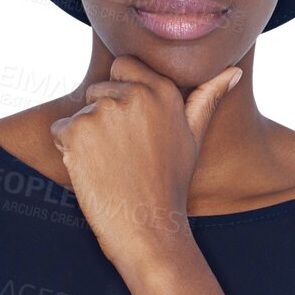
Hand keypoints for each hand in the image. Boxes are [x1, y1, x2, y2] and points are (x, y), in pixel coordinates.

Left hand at [49, 54, 241, 272]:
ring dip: (86, 136)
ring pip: (79, 111)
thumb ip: (207, 98)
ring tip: (110, 165)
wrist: (148, 229)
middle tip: (124, 156)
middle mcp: (134, 94)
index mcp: (163, 91)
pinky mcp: (77, 130)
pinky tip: (92, 172)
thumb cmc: (170, 186)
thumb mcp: (194, 139)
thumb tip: (233, 71)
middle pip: (98, 89)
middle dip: (103, 117)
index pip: (123, 66)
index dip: (121, 94)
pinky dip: (68, 150)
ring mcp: (103, 111)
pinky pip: (60, 130)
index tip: (132, 130)